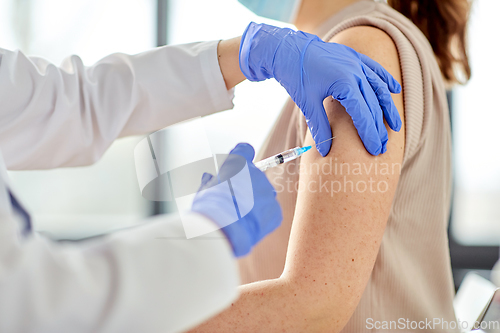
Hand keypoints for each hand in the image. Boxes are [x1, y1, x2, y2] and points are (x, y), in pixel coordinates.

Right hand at [191, 143, 281, 256]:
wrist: (225, 228)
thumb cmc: (210, 207)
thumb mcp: (204, 189)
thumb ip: (210, 181)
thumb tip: (208, 177)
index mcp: (238, 163)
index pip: (245, 150)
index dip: (241, 156)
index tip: (237, 166)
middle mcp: (257, 174)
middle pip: (254, 177)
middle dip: (246, 187)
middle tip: (233, 201)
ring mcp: (268, 192)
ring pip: (263, 196)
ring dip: (255, 203)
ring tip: (240, 217)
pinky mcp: (276, 211)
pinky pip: (270, 212)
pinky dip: (262, 218)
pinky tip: (248, 225)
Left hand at [239, 22, 401, 155]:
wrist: (288, 48)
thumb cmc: (296, 76)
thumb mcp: (307, 103)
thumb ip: (319, 127)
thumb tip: (326, 152)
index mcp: (345, 83)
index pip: (363, 114)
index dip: (370, 133)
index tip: (375, 150)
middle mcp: (355, 71)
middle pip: (373, 104)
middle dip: (379, 127)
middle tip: (383, 147)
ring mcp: (356, 62)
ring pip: (379, 88)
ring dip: (388, 108)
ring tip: (396, 126)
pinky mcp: (353, 56)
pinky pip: (375, 69)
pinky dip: (386, 80)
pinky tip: (395, 90)